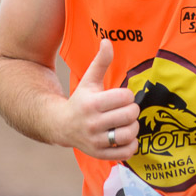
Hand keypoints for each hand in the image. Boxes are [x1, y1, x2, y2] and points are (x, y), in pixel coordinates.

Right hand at [58, 39, 139, 159]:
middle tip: (126, 110)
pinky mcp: (100, 155)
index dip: (127, 95)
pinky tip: (125, 137)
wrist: (62, 126)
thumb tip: (107, 41)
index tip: (121, 97)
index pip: (125, 97)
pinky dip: (131, 145)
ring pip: (130, 134)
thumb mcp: (89, 80)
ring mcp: (96, 141)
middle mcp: (93, 124)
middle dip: (132, 110)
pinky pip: (126, 152)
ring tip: (126, 123)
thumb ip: (101, 62)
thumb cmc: (80, 100)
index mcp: (92, 104)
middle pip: (130, 115)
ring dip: (133, 127)